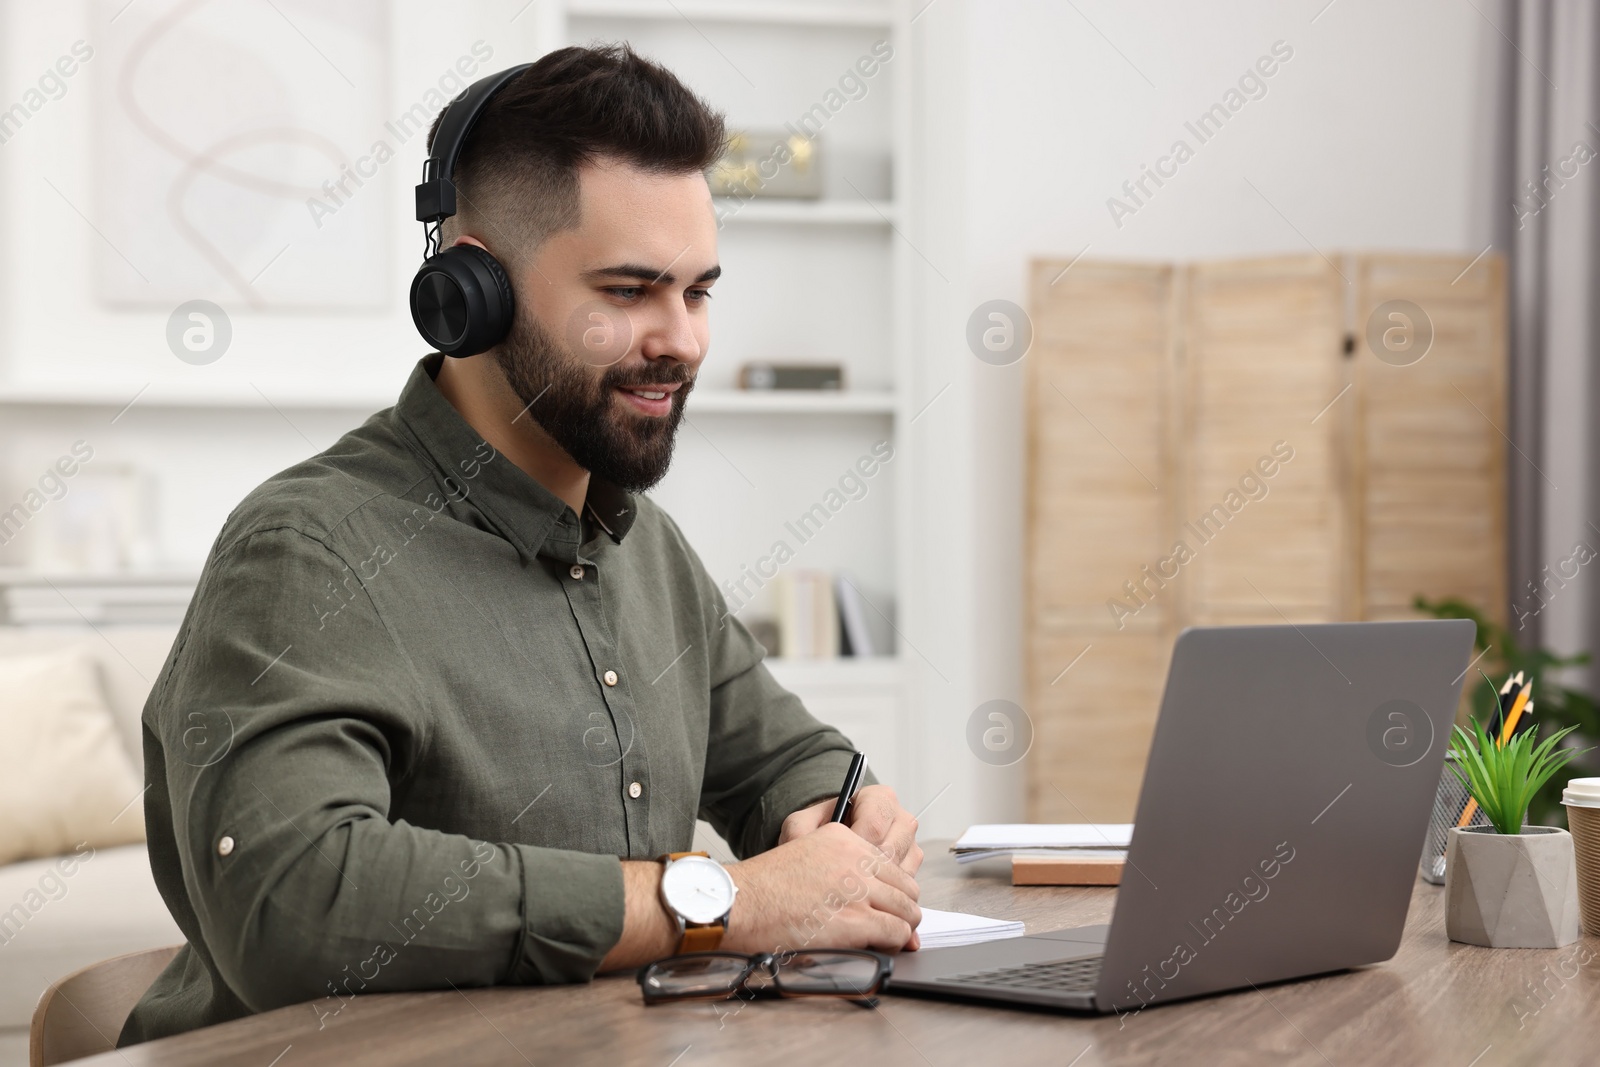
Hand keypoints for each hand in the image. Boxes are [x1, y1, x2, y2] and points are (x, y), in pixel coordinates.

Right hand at [725, 822, 920, 953]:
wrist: (739, 903)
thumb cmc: (762, 888)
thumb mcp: (802, 851)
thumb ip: (839, 864)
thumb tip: (871, 888)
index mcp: (842, 837)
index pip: (890, 861)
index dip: (892, 888)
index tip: (886, 902)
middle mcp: (855, 858)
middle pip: (905, 885)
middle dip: (901, 908)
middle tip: (890, 924)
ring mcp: (858, 889)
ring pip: (907, 909)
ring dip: (900, 928)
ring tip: (885, 939)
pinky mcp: (857, 919)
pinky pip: (896, 932)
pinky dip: (893, 944)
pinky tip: (878, 947)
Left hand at [780, 784, 922, 875]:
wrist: (833, 845)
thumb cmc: (821, 832)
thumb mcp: (801, 826)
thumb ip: (800, 830)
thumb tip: (802, 844)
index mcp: (878, 797)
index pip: (874, 826)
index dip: (854, 849)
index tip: (838, 859)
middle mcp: (899, 815)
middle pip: (891, 849)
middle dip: (865, 868)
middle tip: (844, 877)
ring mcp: (909, 840)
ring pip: (901, 869)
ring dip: (876, 881)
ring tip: (852, 881)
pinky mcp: (913, 861)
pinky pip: (905, 882)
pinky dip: (886, 890)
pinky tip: (866, 887)